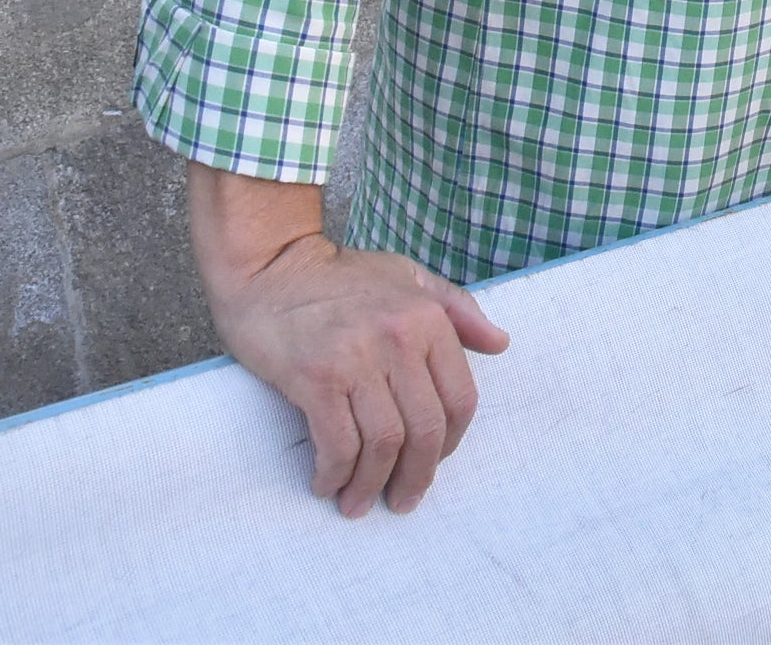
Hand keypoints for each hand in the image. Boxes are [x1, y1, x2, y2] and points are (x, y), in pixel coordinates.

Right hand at [189, 164, 510, 516]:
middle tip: (402, 501)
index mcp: (428, 319)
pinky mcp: (315, 378)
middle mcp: (399, 339)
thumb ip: (458, 309)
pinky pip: (337, 443)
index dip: (450, 443)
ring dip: (372, 484)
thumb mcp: (409, 278)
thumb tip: (500, 343)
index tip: (432, 463)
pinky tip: (327, 483)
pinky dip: (335, 473)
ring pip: (383, 443)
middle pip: (425, 429)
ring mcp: (357, 359)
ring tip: (359, 503)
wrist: (270, 267)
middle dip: (416, 476)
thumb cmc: (340, 278)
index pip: (460, 398)